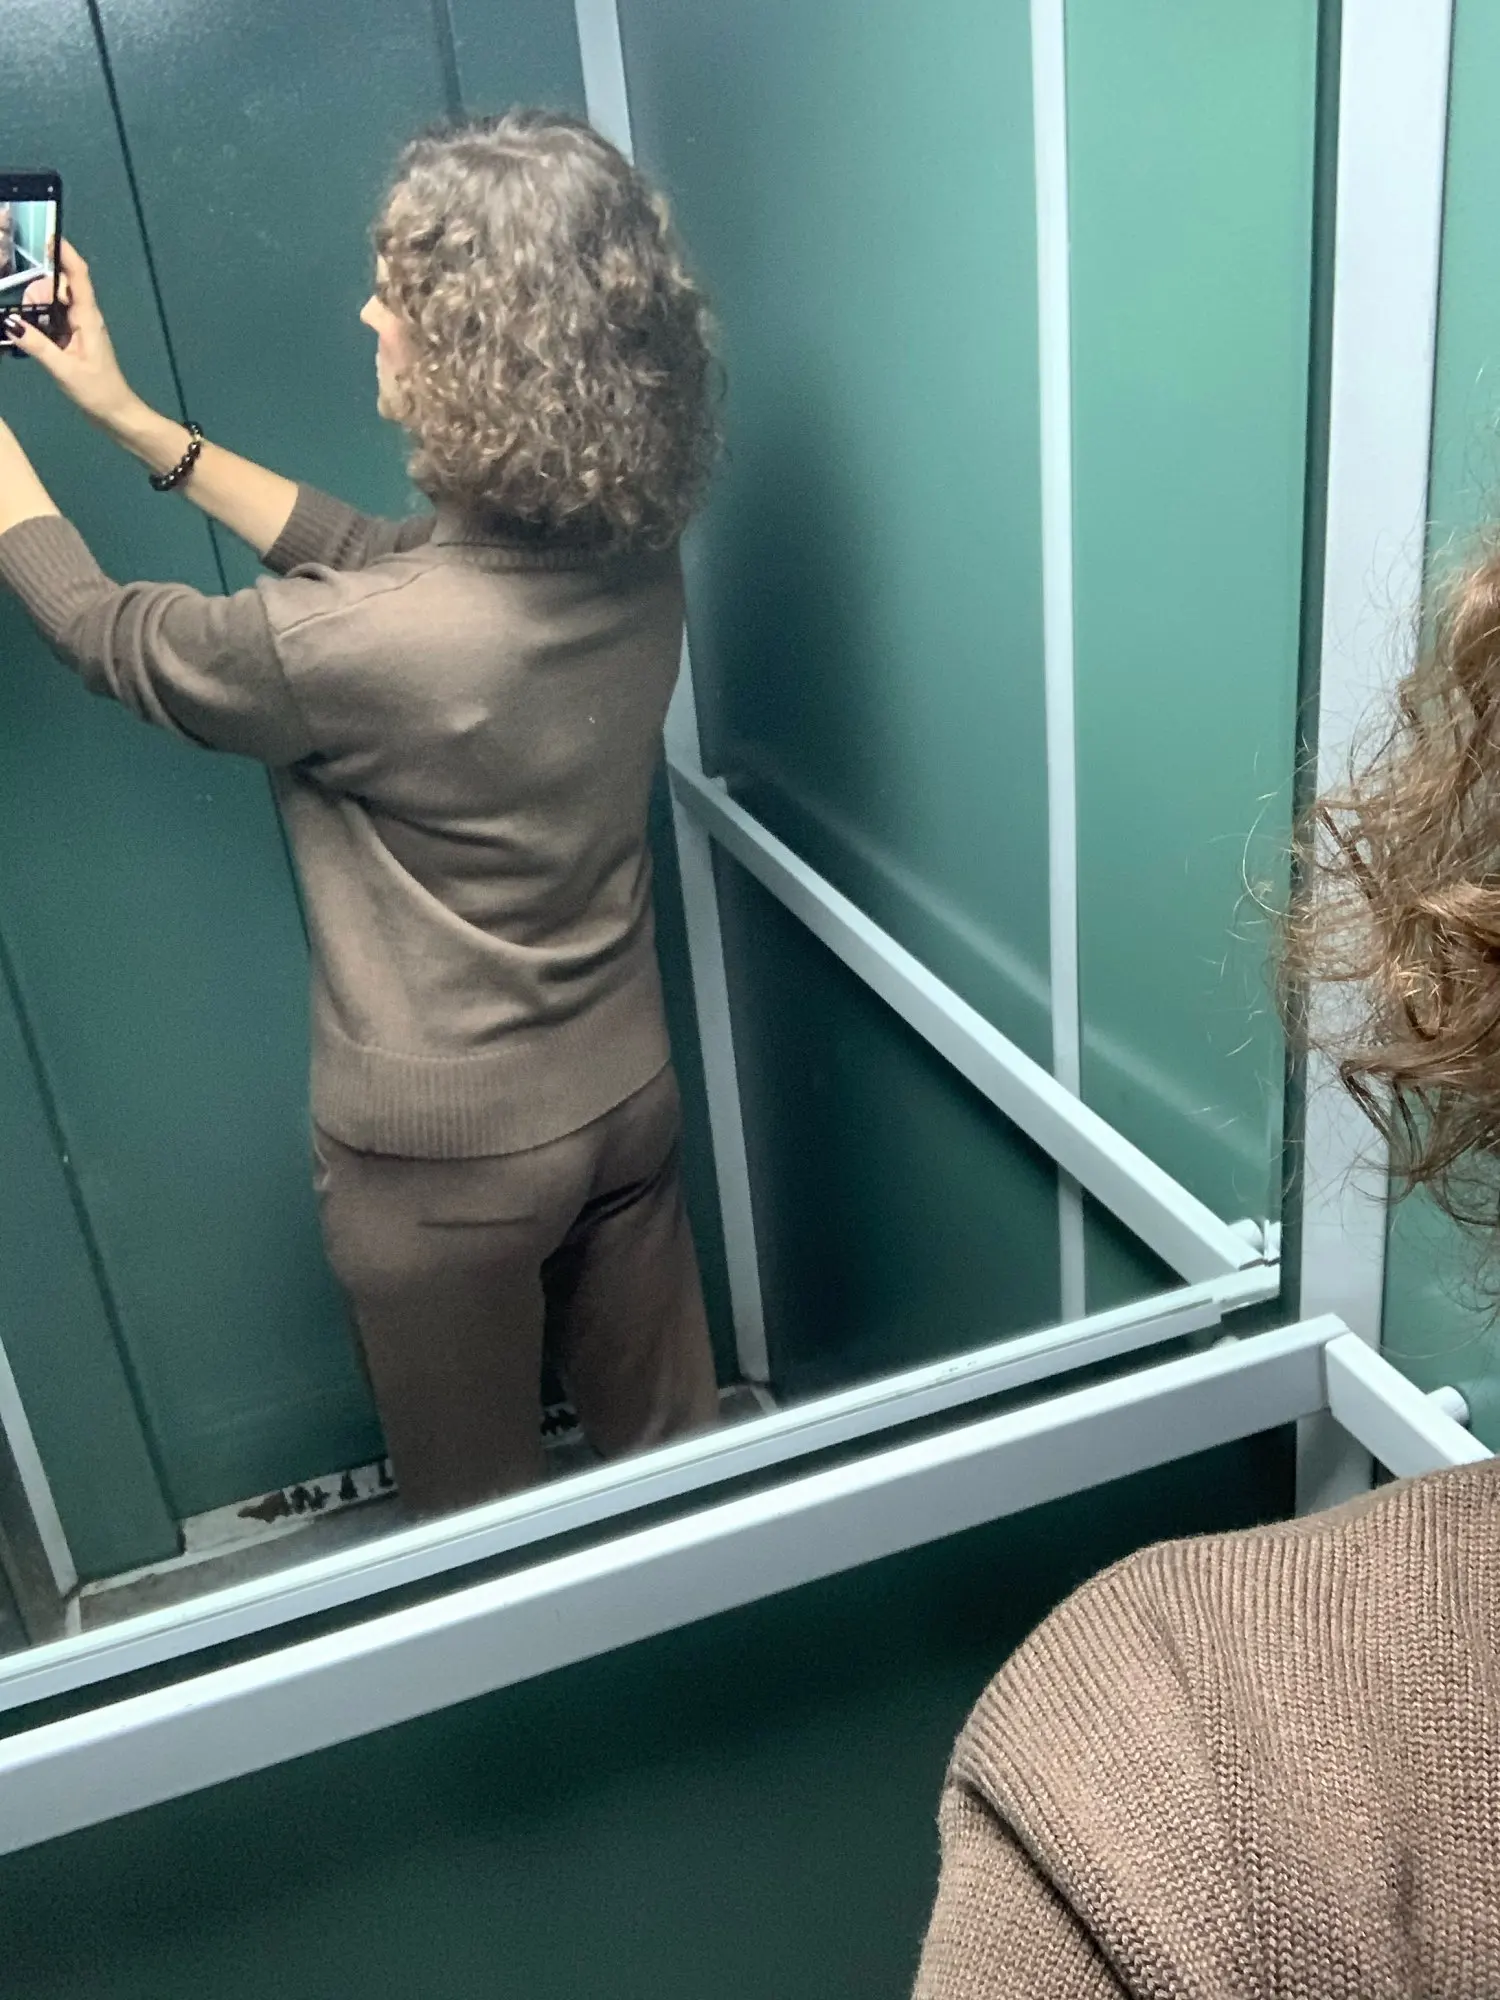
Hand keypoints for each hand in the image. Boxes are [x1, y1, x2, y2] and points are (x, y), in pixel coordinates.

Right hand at [4, 241, 140, 432]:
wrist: (116, 414)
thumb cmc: (98, 392)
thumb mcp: (65, 370)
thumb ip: (37, 346)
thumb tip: (10, 322)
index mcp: (87, 318)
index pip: (78, 274)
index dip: (64, 251)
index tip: (46, 234)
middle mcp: (83, 317)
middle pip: (58, 285)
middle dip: (37, 281)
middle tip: (18, 291)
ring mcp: (78, 328)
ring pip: (53, 301)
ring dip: (34, 300)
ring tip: (17, 307)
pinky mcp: (72, 340)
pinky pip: (51, 319)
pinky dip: (36, 316)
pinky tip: (22, 324)